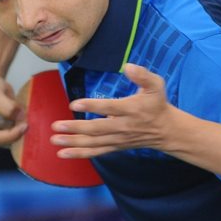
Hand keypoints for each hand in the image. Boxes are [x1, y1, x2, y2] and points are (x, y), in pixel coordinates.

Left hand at [50, 64, 175, 158]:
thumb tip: (128, 66)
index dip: (92, 106)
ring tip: (54, 140)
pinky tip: (63, 153)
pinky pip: (96, 151)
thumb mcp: (156, 85)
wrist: (166, 130)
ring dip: (73, 142)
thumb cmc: (157, 104)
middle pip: (97, 129)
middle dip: (76, 128)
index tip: (74, 104)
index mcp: (131, 109)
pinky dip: (79, 154)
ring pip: (94, 143)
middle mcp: (123, 126)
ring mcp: (118, 138)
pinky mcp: (115, 146)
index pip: (110, 108)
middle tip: (56, 125)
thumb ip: (143, 75)